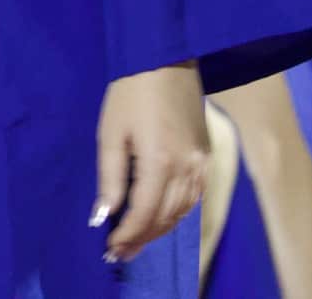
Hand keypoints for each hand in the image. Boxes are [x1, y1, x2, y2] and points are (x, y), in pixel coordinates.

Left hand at [95, 62, 206, 263]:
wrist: (166, 59)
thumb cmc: (130, 92)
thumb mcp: (111, 132)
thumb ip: (109, 176)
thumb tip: (104, 214)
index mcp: (160, 162)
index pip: (144, 214)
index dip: (128, 235)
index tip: (111, 248)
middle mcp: (187, 168)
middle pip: (166, 218)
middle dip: (143, 238)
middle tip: (121, 251)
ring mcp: (201, 163)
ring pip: (183, 211)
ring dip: (160, 229)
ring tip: (138, 239)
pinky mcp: (207, 155)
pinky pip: (195, 196)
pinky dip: (178, 212)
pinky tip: (162, 216)